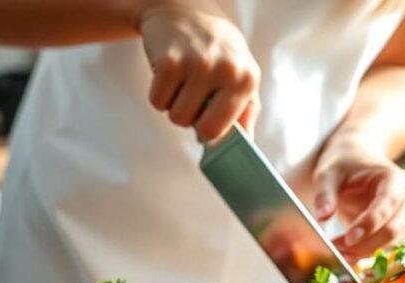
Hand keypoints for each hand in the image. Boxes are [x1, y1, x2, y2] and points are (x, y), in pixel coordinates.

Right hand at [138, 0, 259, 141]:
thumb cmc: (217, 49)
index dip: (212, 133)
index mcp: (247, 78)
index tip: (207, 127)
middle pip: (198, 128)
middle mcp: (226, 71)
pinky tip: (169, 74)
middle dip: (192, 121)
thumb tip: (244, 147)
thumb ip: (247, 111)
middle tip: (194, 99)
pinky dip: (159, 94)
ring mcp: (197, 65)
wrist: (185, 9)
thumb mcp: (242, 74)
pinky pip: (157, 102)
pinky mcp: (169, 61)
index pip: (226, 131)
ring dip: (174, 106)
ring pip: (176, 117)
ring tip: (183, 82)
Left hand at [313, 141, 404, 257]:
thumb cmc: (344, 167)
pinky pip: (390, 246)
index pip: (388, 203)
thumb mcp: (328, 174)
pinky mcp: (402, 228)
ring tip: (341, 255)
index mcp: (394, 178)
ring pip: (395, 241)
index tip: (348, 239)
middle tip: (338, 250)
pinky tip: (350, 255)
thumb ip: (325, 194)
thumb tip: (323, 217)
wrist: (356, 164)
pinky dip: (370, 253)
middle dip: (367, 243)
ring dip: (368, 252)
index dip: (369, 223)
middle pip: (395, 227)